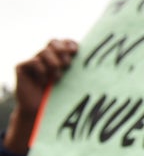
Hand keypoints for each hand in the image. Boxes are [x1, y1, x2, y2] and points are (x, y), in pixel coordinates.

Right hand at [4, 39, 77, 154]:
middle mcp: (46, 57)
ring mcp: (33, 61)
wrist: (43, 114)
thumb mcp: (76, 82)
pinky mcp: (22, 67)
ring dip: (53, 64)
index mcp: (59, 58)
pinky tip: (43, 82)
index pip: (65, 42)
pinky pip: (33, 61)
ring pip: (44, 51)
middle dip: (62, 51)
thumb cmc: (64, 99)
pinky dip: (41, 71)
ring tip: (57, 78)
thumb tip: (109, 65)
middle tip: (68, 64)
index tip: (76, 52)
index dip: (70, 44)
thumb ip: (84, 71)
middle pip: (53, 41)